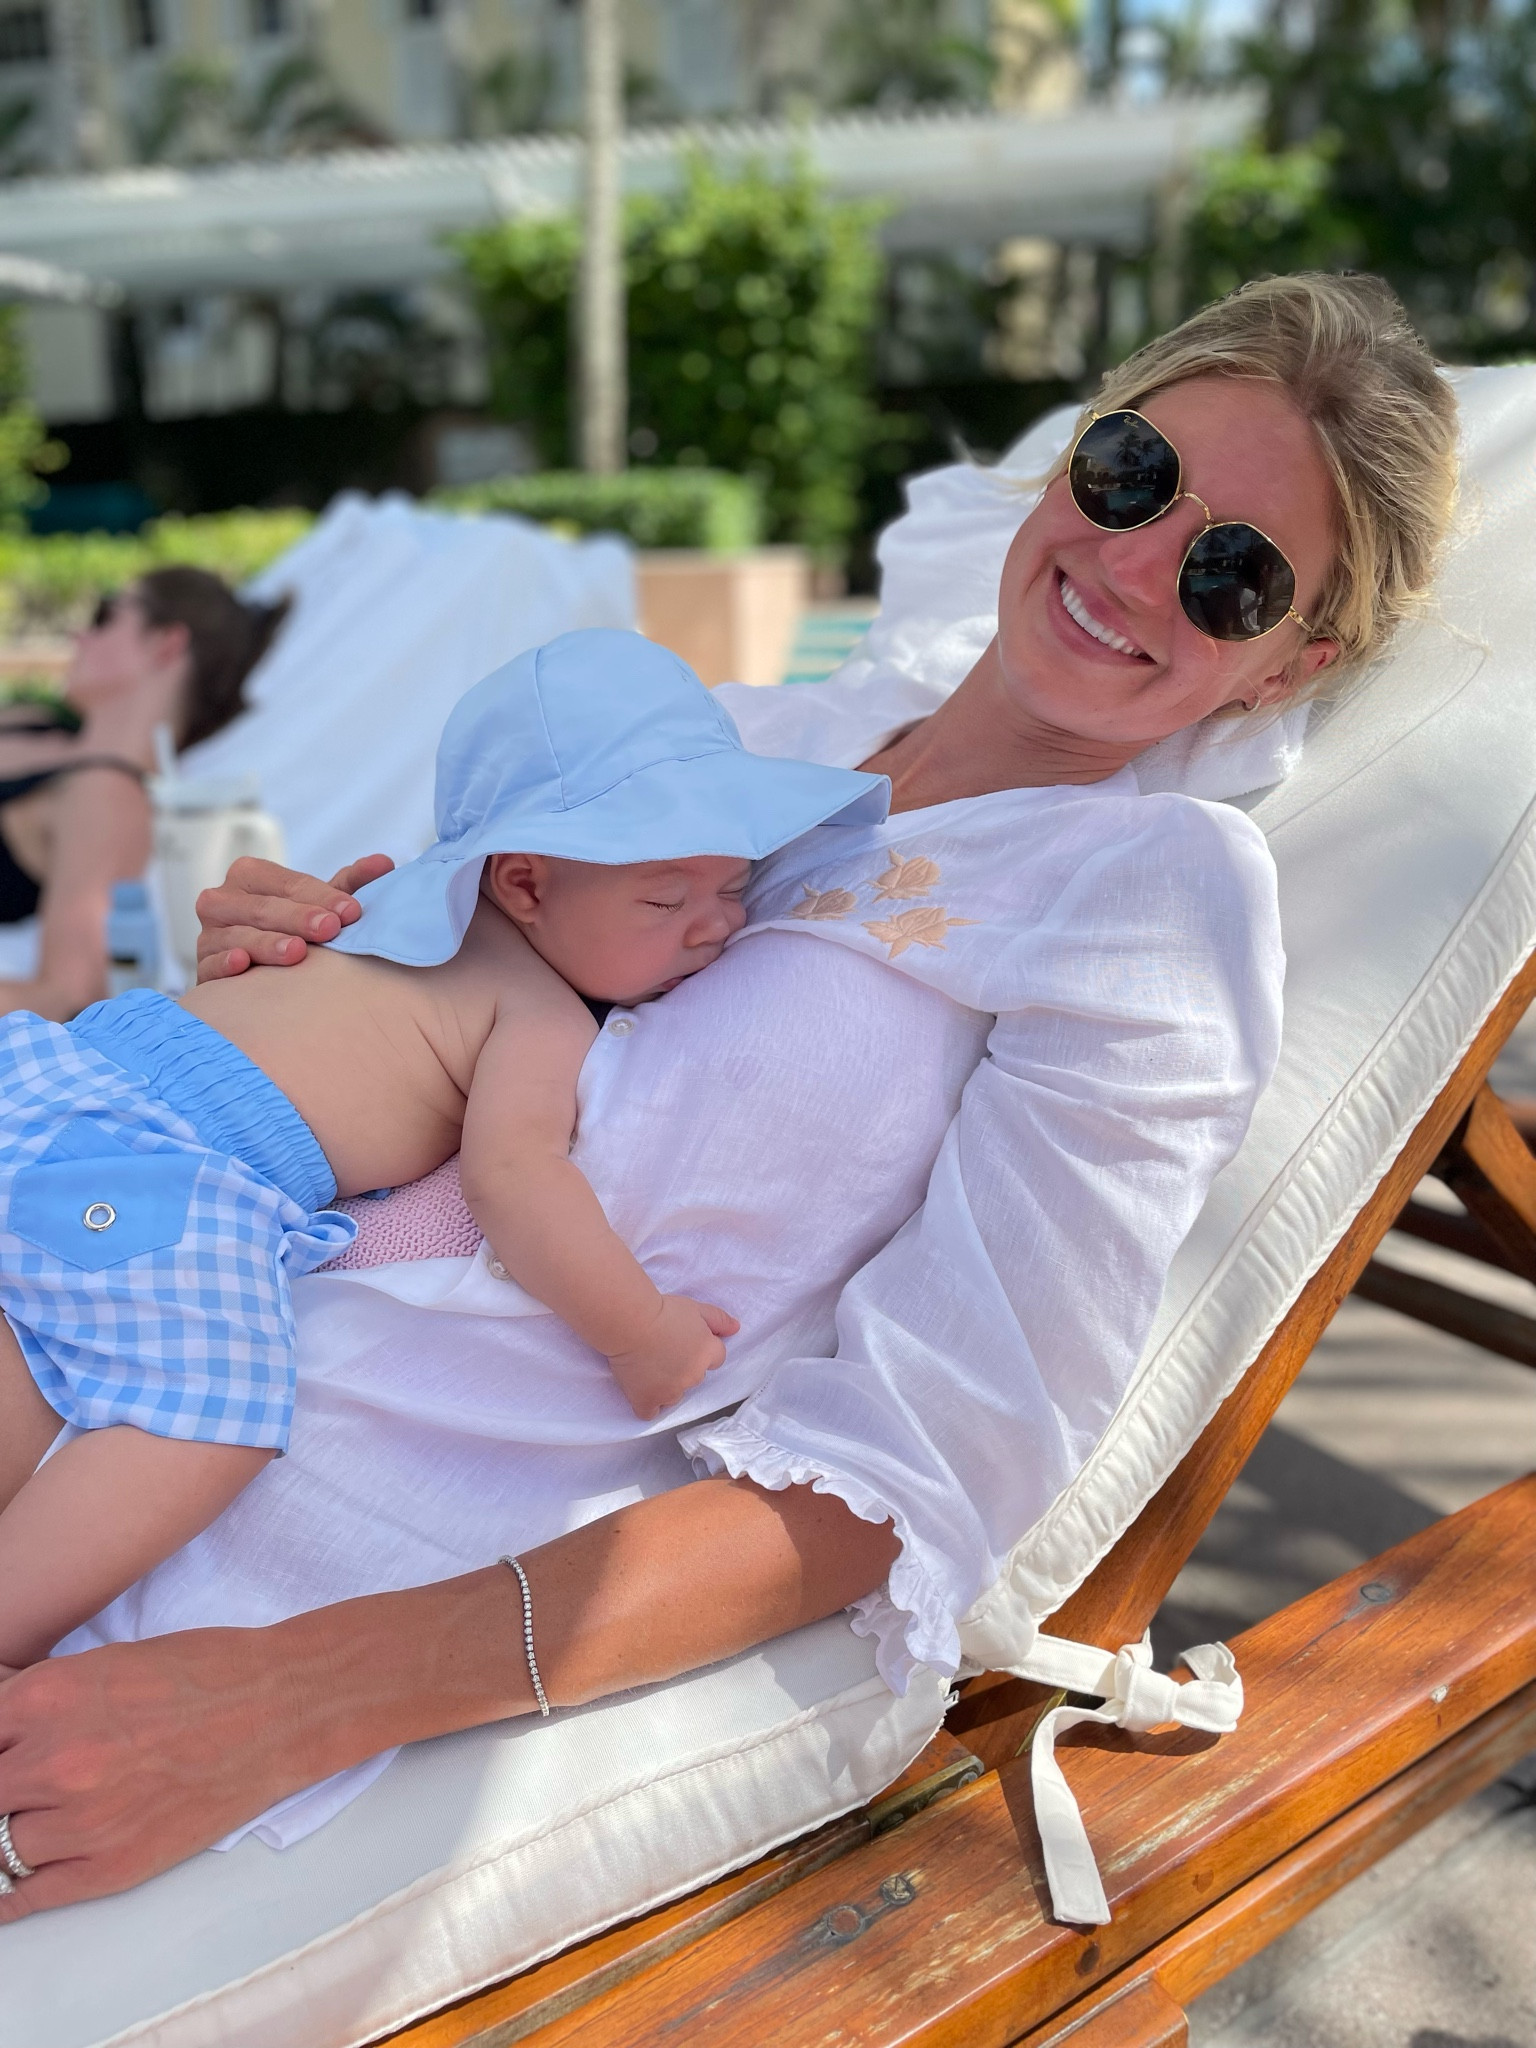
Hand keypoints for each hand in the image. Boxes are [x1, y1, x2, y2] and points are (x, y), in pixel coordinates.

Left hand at [0, 1630, 311, 1918]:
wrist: (280, 1707)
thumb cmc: (203, 1673)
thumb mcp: (105, 1664)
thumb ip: (39, 1706)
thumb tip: (1, 1741)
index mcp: (47, 1696)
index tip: (2, 1761)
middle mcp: (54, 1759)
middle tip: (17, 1794)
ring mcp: (82, 1819)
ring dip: (7, 1836)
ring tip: (29, 1824)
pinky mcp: (113, 1866)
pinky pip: (28, 1894)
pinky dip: (5, 1896)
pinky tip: (4, 1887)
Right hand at [194, 853, 393, 980]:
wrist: (258, 968)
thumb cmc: (293, 927)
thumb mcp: (320, 903)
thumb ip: (350, 883)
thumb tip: (385, 864)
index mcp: (250, 875)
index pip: (288, 884)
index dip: (321, 897)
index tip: (352, 912)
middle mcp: (222, 901)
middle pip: (263, 908)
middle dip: (298, 918)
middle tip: (330, 929)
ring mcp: (209, 935)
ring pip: (236, 936)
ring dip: (267, 943)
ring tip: (297, 952)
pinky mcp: (202, 968)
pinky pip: (210, 965)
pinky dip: (225, 964)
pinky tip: (242, 964)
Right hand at [607, 1296, 738, 1421]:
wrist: (630, 1321)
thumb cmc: (662, 1310)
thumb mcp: (696, 1308)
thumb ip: (719, 1320)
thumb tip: (736, 1328)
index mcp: (707, 1353)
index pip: (716, 1358)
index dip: (700, 1349)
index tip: (683, 1341)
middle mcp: (693, 1376)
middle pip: (695, 1377)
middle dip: (684, 1368)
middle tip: (664, 1350)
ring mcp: (670, 1392)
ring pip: (675, 1396)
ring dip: (667, 1386)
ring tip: (650, 1366)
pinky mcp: (647, 1400)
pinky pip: (651, 1412)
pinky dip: (648, 1403)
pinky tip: (642, 1389)